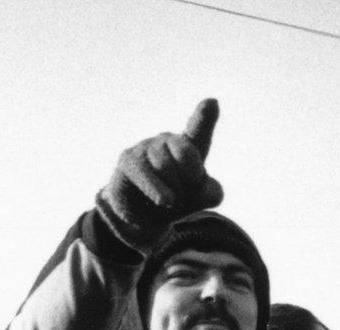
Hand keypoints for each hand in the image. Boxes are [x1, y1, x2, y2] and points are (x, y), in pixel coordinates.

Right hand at [99, 98, 223, 249]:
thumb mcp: (201, 199)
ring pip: (167, 167)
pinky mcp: (128, 159)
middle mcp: (167, 140)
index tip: (212, 102)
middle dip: (191, 178)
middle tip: (184, 190)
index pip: (198, 129)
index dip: (204, 116)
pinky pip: (147, 174)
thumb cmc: (176, 200)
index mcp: (189, 146)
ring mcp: (146, 146)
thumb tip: (205, 188)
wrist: (142, 216)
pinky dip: (158, 191)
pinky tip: (165, 201)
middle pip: (188, 154)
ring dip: (174, 191)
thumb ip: (212, 193)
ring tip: (169, 198)